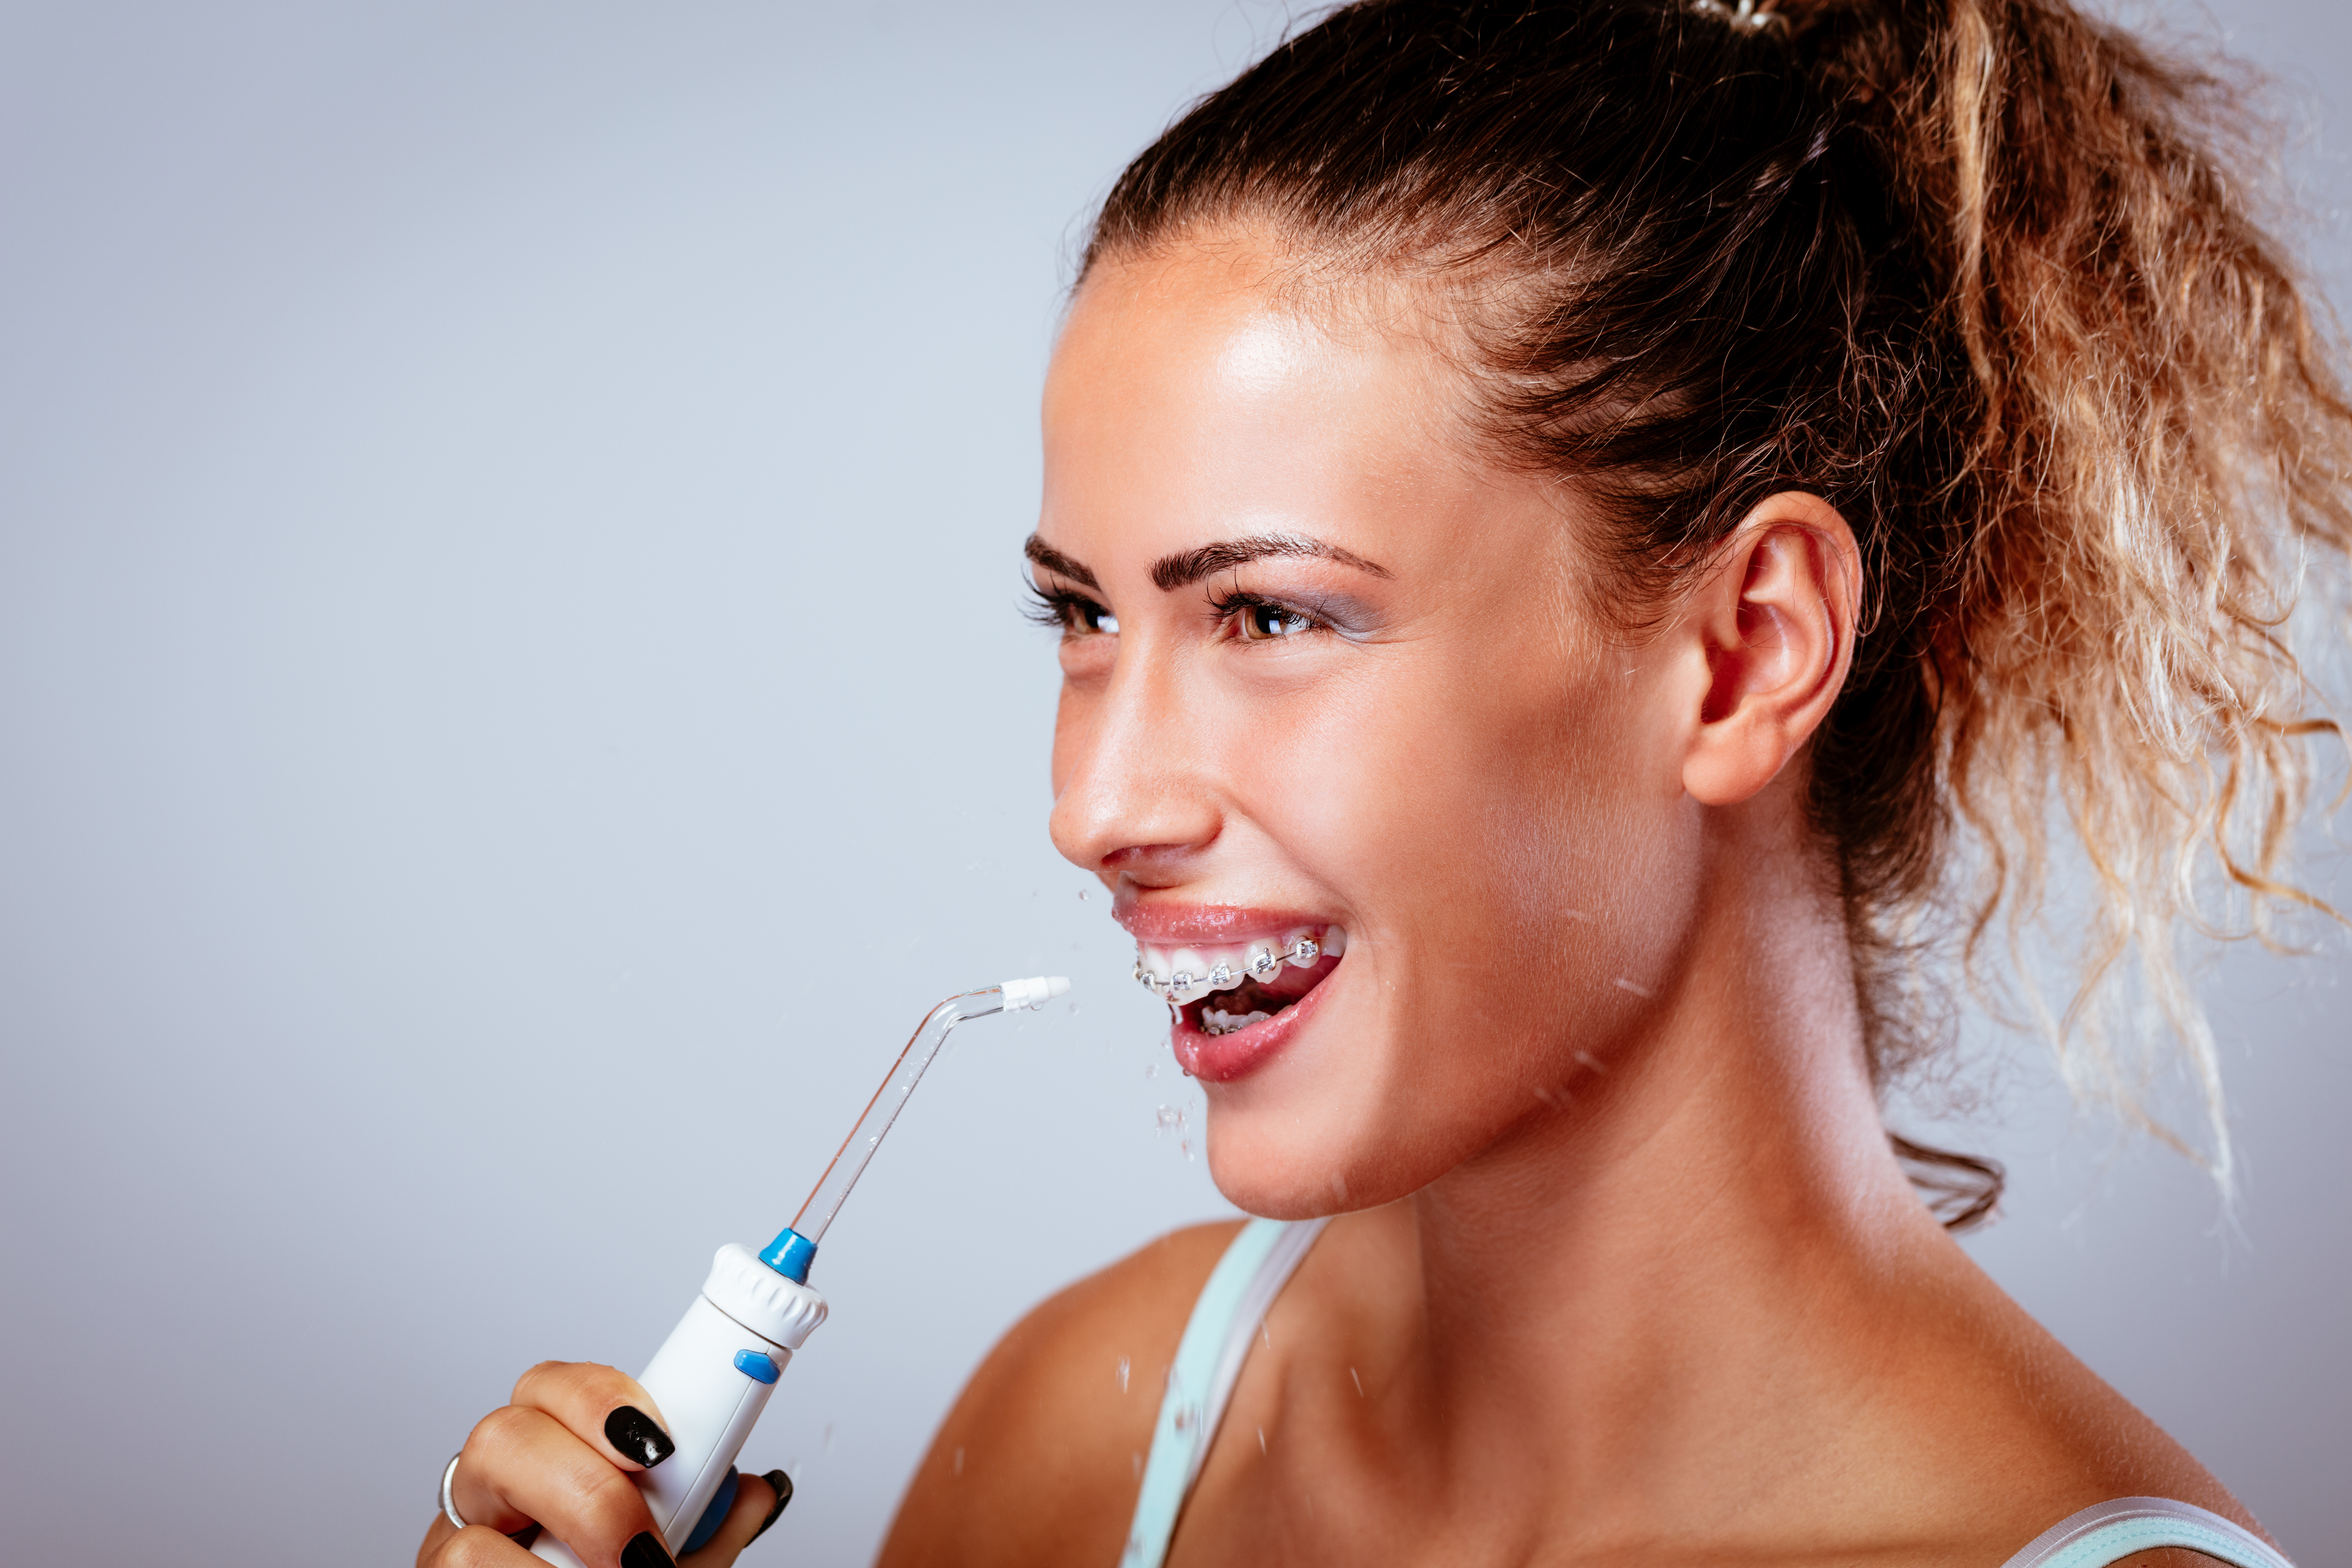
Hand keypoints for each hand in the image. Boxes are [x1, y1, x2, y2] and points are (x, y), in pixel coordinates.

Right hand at [417, 1361, 791, 1567]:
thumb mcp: (675, 1560)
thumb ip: (708, 1526)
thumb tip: (755, 1491)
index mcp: (547, 1460)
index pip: (555, 1388)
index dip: (604, 1401)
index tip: (662, 1445)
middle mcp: (491, 1494)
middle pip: (503, 1435)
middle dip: (585, 1487)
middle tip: (643, 1546)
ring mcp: (456, 1543)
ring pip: (469, 1527)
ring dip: (557, 1562)